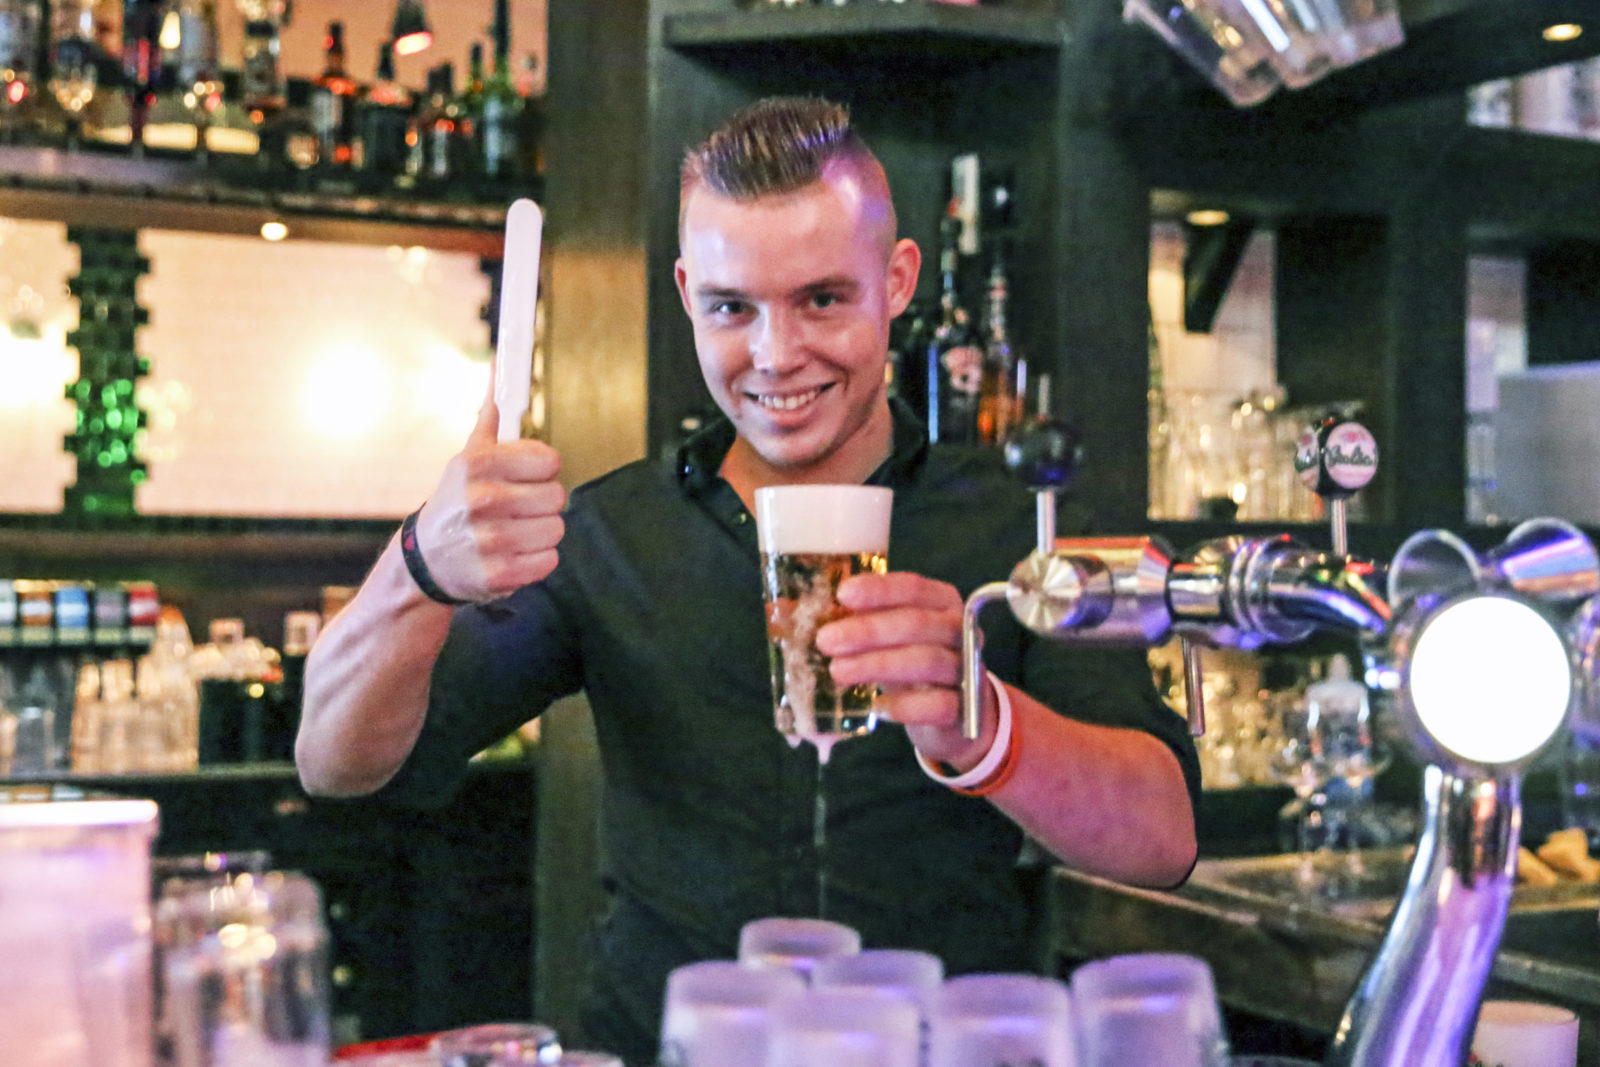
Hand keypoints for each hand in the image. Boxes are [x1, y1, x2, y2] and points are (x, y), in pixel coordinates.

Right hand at [411, 382, 565, 602]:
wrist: (425, 561)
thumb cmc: (456, 502)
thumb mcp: (467, 456)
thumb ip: (491, 414)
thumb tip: (501, 365)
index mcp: (477, 465)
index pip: (550, 460)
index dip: (542, 470)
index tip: (526, 477)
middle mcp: (482, 500)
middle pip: (557, 496)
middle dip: (542, 503)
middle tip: (517, 509)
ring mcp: (489, 540)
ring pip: (556, 529)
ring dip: (540, 532)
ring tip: (514, 532)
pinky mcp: (498, 575)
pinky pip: (549, 560)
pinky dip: (536, 560)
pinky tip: (513, 555)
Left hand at [817, 572, 997, 767]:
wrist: (953, 713)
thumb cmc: (910, 663)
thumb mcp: (889, 638)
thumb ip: (861, 621)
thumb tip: (802, 614)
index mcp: (942, 603)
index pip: (913, 588)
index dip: (879, 589)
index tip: (842, 593)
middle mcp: (960, 632)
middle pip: (918, 624)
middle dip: (869, 631)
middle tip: (826, 640)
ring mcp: (967, 669)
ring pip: (927, 661)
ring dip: (878, 665)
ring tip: (838, 672)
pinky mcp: (966, 708)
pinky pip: (938, 705)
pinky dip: (905, 706)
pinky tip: (877, 708)